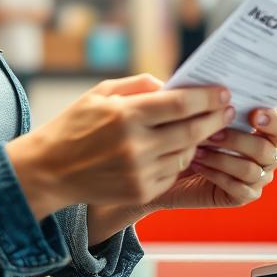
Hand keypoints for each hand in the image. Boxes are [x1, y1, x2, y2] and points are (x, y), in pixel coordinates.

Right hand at [7, 75, 234, 216]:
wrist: (50, 169)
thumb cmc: (76, 124)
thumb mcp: (102, 92)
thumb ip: (140, 85)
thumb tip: (173, 85)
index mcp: (126, 114)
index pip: (180, 104)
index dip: (207, 97)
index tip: (222, 92)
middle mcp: (136, 145)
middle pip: (192, 130)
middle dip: (214, 118)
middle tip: (226, 110)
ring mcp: (139, 172)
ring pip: (186, 154)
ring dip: (196, 140)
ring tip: (198, 129)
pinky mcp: (140, 192)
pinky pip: (172, 173)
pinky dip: (177, 160)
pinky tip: (171, 150)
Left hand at [146, 107, 276, 212]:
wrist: (172, 161)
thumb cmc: (190, 128)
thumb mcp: (202, 111)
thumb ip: (216, 101)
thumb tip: (219, 87)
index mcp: (265, 130)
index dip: (273, 121)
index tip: (253, 113)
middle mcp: (268, 155)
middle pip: (267, 149)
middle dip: (238, 140)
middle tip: (212, 134)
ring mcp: (258, 178)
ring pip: (250, 169)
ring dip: (221, 158)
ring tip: (197, 149)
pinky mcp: (243, 196)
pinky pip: (237, 188)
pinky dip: (215, 174)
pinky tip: (196, 164)